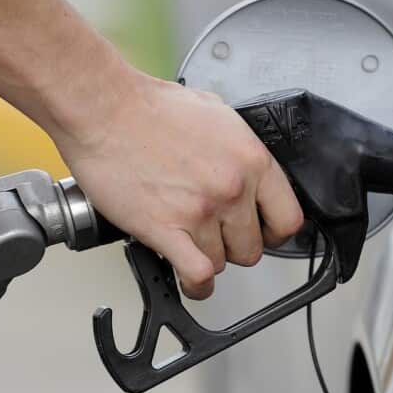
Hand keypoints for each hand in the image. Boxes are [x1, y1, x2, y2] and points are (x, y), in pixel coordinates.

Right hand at [51, 71, 303, 298]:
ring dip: (206, 258)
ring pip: (222, 263)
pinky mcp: (166, 229)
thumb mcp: (216, 114)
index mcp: (251, 160)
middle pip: (253, 247)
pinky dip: (195, 285)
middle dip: (234, 246)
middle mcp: (232, 188)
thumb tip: (245, 167)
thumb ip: (238, 148)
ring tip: (190, 243)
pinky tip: (189, 279)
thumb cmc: (150, 108)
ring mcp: (201, 211)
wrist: (105, 109)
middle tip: (216, 236)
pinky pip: (197, 275)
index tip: (261, 232)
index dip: (274, 232)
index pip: (288, 218)